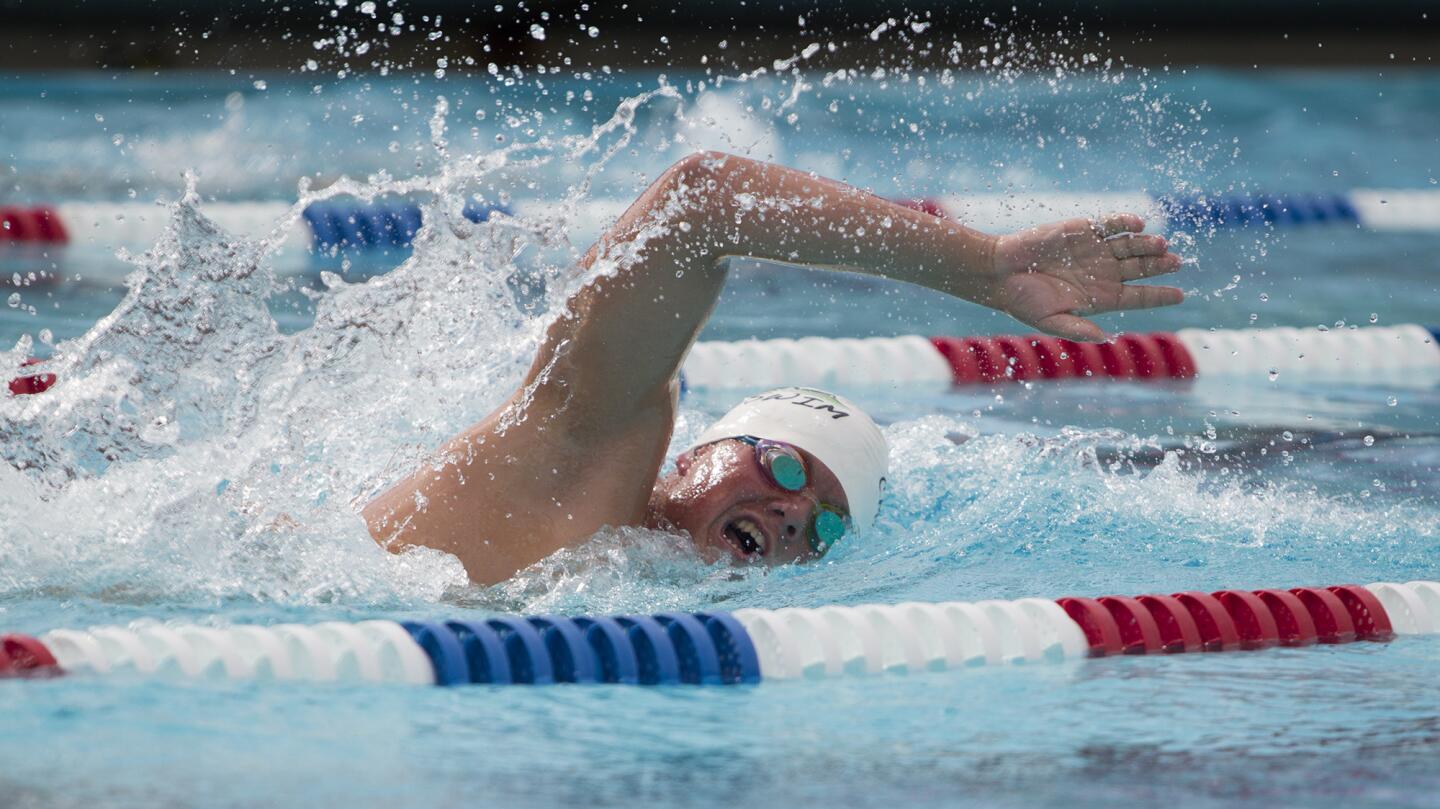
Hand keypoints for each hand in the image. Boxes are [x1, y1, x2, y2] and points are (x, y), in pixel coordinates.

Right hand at [986, 213, 1183, 341]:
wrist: (1000, 271)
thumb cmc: (1022, 301)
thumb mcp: (1050, 321)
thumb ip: (1078, 328)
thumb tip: (1106, 338)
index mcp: (1101, 297)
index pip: (1138, 296)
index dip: (1160, 295)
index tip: (1180, 295)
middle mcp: (1104, 273)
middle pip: (1141, 269)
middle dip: (1160, 265)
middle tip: (1176, 262)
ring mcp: (1096, 250)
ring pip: (1131, 246)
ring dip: (1147, 245)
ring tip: (1161, 244)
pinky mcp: (1084, 230)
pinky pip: (1111, 225)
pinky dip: (1125, 223)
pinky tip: (1138, 224)